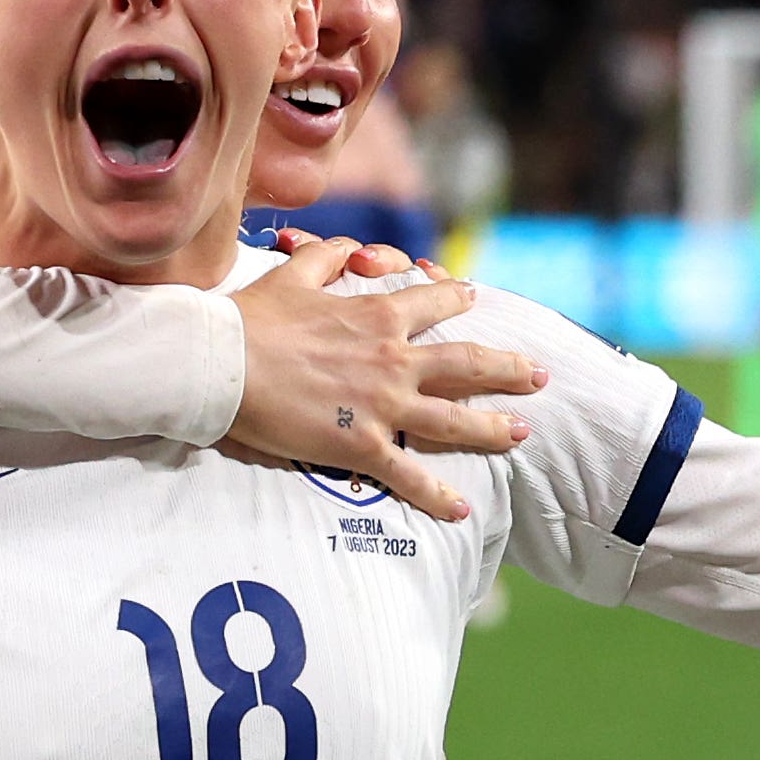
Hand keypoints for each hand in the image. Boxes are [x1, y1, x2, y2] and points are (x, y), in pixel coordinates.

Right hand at [223, 235, 540, 522]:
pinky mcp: (360, 446)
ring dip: (493, 427)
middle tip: (538, 374)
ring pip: (454, 420)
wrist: (221, 363)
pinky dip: (436, 495)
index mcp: (378, 316)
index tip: (474, 297)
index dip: (458, 297)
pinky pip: (408, 475)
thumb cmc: (251, 319)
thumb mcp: (293, 273)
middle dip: (508, 369)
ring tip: (521, 432)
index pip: (435, 302)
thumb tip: (349, 249)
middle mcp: (392, 360)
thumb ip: (327, 257)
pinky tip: (461, 509)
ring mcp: (381, 405)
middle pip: (467, 365)